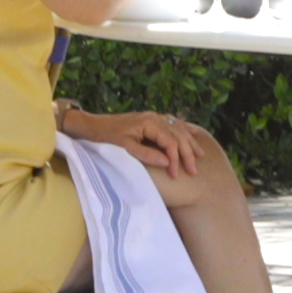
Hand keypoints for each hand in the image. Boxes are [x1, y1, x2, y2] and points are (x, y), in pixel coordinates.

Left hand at [88, 110, 222, 181]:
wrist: (91, 125)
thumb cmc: (105, 137)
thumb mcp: (124, 148)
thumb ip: (147, 155)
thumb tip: (168, 163)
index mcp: (149, 123)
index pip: (170, 142)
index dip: (175, 159)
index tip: (176, 175)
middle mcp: (154, 117)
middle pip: (178, 136)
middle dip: (187, 154)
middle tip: (193, 171)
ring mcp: (153, 117)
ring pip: (178, 129)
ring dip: (189, 142)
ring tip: (200, 156)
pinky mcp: (150, 120)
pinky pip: (172, 124)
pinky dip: (183, 130)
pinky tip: (193, 133)